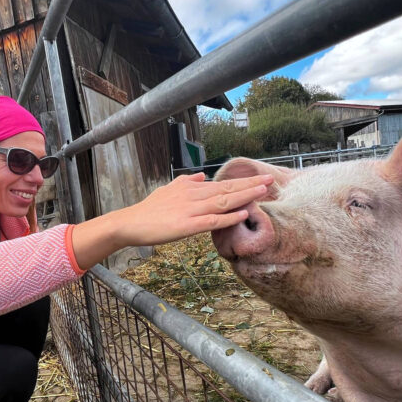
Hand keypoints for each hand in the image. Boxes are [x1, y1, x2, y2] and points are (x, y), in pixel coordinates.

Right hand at [112, 172, 272, 246]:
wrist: (131, 222)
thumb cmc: (149, 209)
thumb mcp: (168, 189)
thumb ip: (186, 182)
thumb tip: (202, 176)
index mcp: (191, 188)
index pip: (222, 184)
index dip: (243, 181)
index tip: (260, 178)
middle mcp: (194, 196)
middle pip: (227, 189)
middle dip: (250, 184)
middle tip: (271, 180)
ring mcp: (191, 210)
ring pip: (223, 201)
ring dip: (245, 196)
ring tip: (263, 191)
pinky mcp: (186, 225)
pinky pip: (212, 220)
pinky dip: (229, 217)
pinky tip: (243, 213)